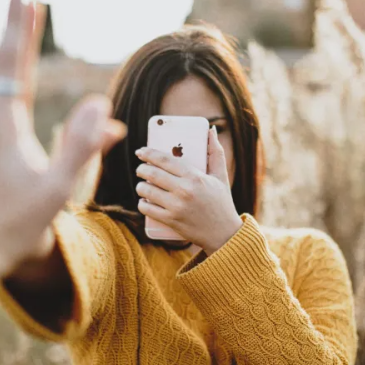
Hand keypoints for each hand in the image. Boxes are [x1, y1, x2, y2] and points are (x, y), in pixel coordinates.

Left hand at [135, 127, 241, 254]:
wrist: (224, 234)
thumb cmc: (222, 202)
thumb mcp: (221, 176)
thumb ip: (216, 152)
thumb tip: (211, 130)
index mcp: (195, 177)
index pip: (165, 160)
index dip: (149, 153)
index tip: (141, 152)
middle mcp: (184, 191)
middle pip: (152, 173)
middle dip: (142, 169)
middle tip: (141, 169)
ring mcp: (176, 207)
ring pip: (146, 190)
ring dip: (140, 186)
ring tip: (143, 185)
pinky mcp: (170, 221)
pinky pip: (146, 208)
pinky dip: (142, 203)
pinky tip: (144, 200)